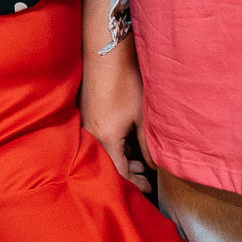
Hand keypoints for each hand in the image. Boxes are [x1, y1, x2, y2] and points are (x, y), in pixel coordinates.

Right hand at [81, 36, 149, 194]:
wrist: (106, 52)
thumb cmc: (125, 82)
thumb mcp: (142, 117)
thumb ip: (147, 145)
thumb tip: (154, 166)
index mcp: (105, 139)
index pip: (118, 173)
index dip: (134, 184)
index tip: (148, 188)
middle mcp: (91, 134)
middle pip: (109, 164)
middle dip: (128, 173)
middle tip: (146, 177)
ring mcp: (87, 123)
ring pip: (105, 151)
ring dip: (122, 158)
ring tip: (140, 160)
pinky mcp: (88, 113)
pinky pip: (100, 138)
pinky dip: (115, 145)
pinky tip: (128, 141)